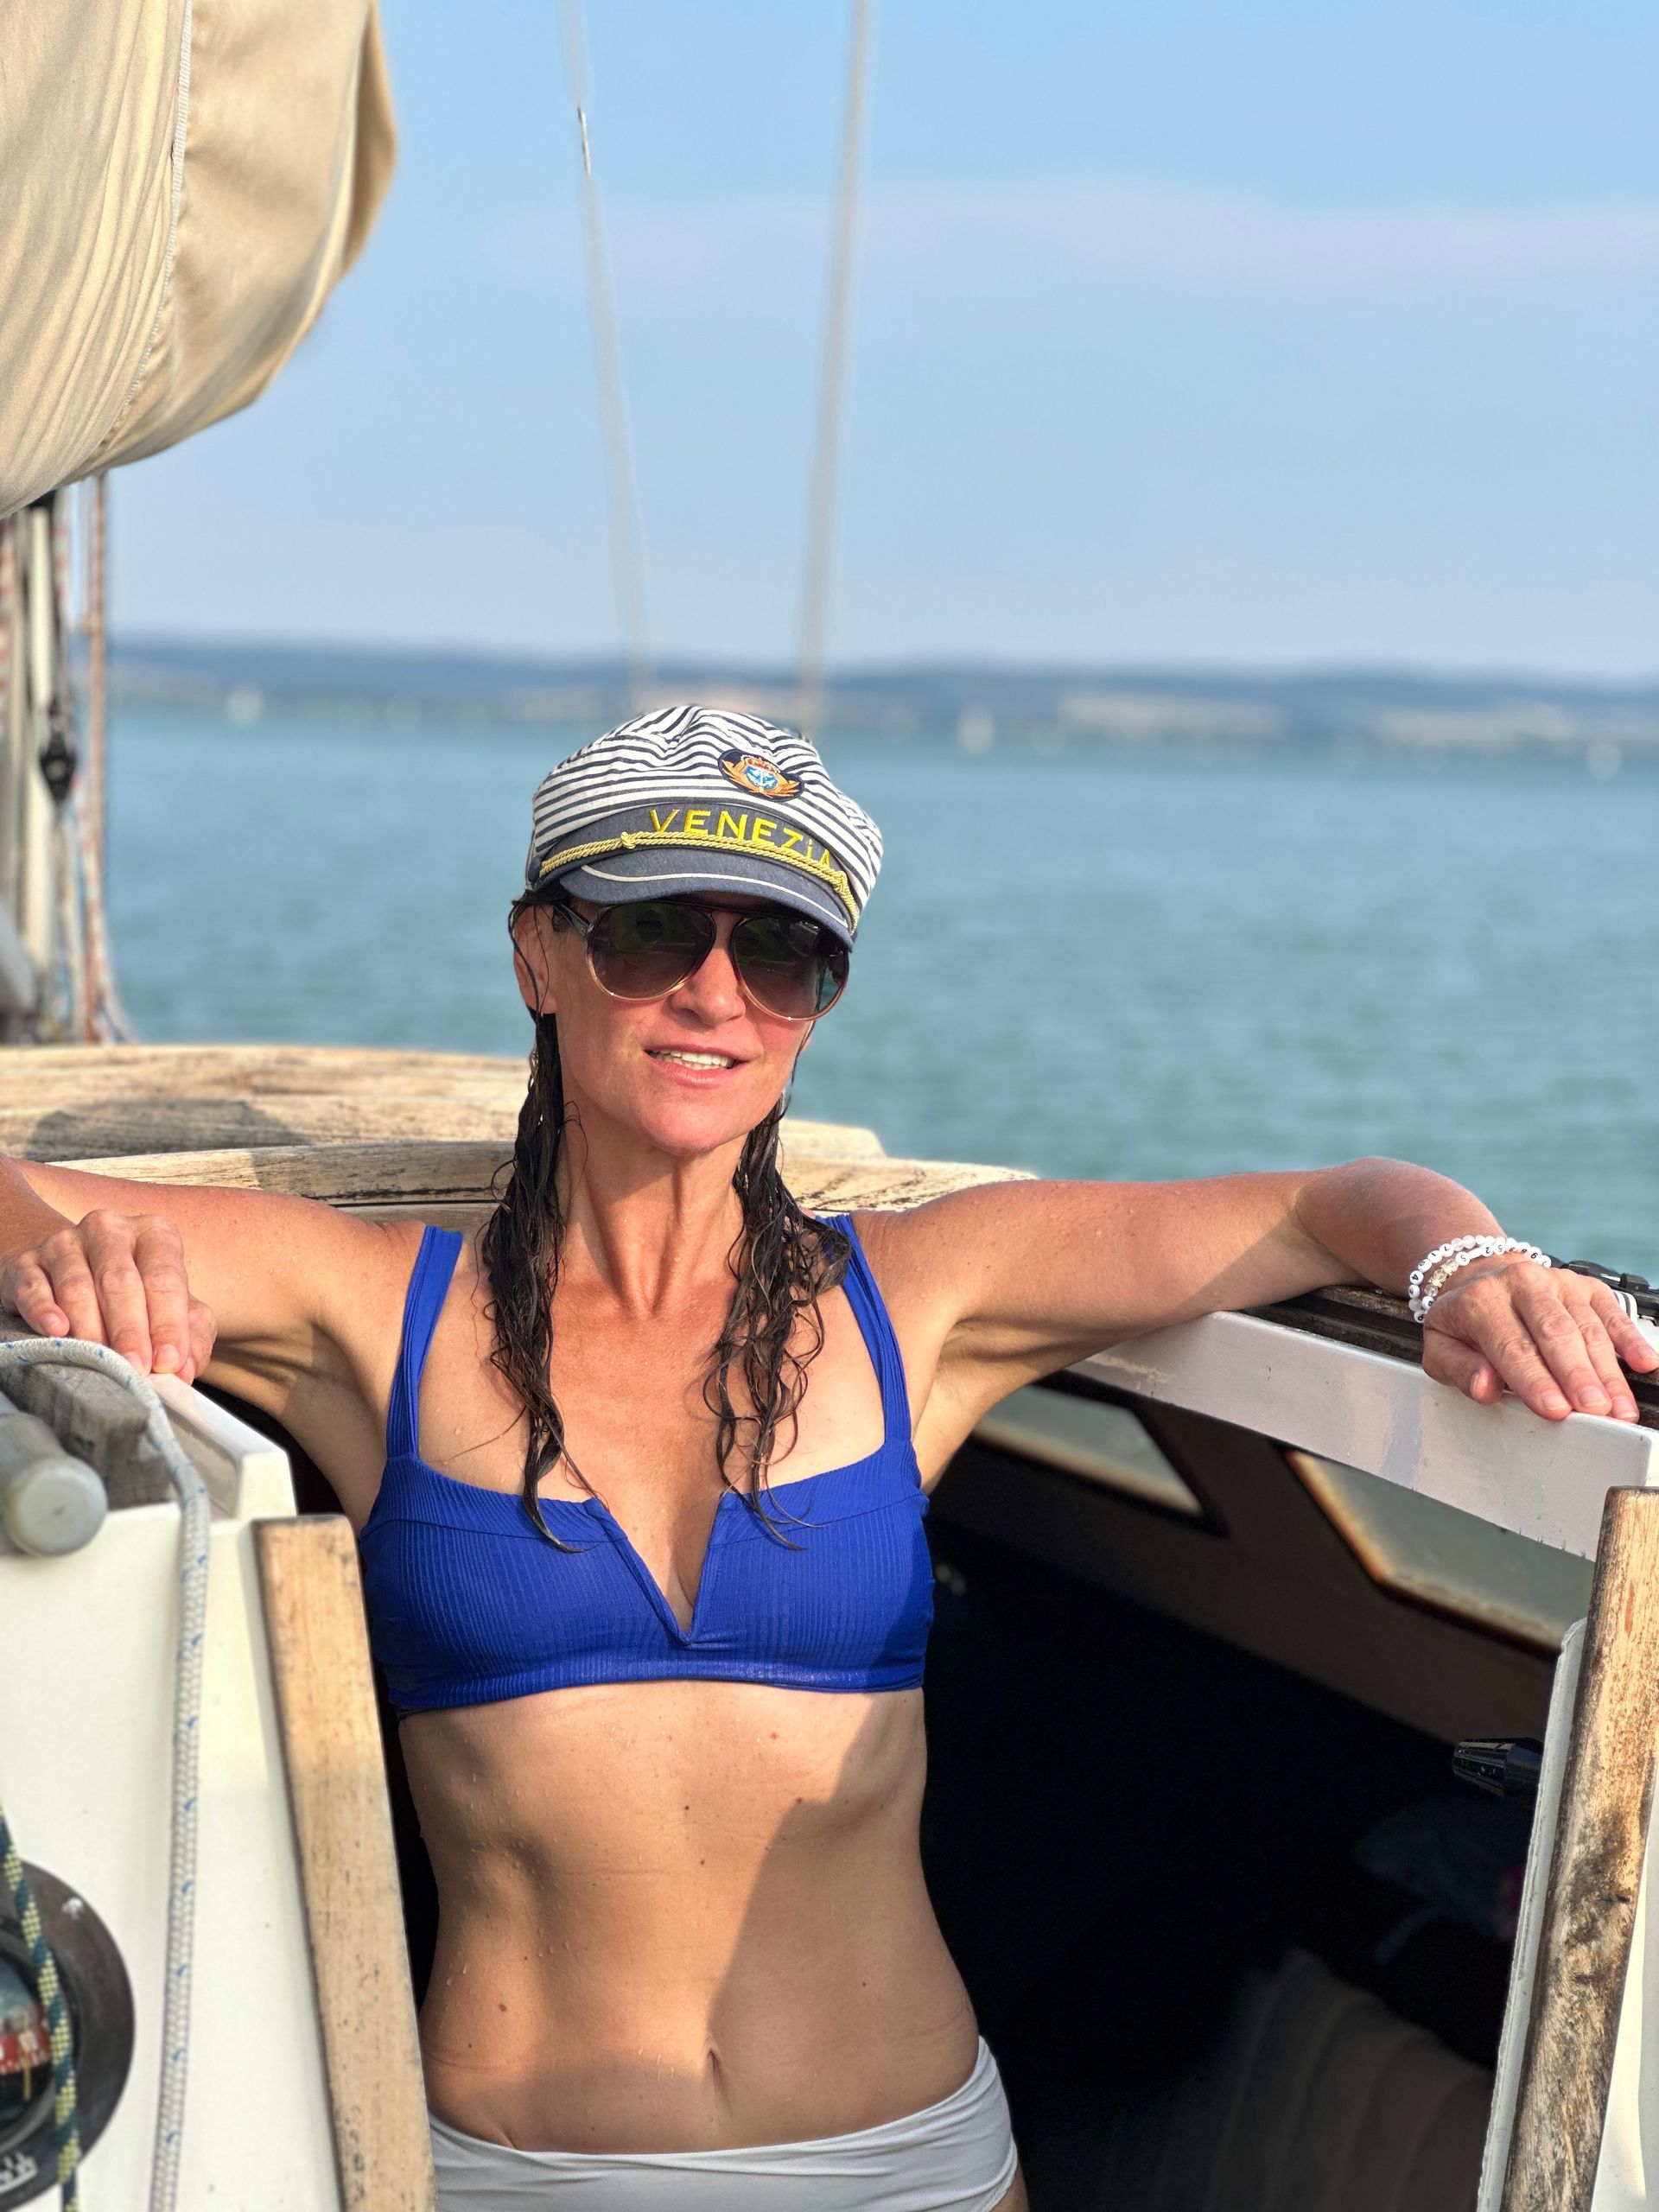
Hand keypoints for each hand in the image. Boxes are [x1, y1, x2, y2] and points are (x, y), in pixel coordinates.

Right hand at [0, 1210, 216, 1383]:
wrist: (69, 1274)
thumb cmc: (134, 1297)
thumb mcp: (170, 1309)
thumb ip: (189, 1335)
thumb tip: (184, 1369)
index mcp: (153, 1234)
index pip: (165, 1278)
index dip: (169, 1323)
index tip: (169, 1362)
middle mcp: (109, 1229)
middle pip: (121, 1282)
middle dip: (130, 1330)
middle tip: (136, 1369)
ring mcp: (64, 1242)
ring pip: (77, 1287)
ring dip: (91, 1329)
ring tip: (102, 1362)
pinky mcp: (26, 1262)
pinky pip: (33, 1287)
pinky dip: (44, 1311)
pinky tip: (57, 1332)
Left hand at [1423, 1257, 1658, 1421]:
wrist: (1480, 1278)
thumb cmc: (1464, 1323)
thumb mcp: (1440, 1347)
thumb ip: (1458, 1370)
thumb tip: (1484, 1387)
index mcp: (1480, 1300)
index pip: (1511, 1345)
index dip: (1535, 1380)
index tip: (1555, 1409)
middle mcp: (1522, 1283)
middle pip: (1555, 1333)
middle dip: (1577, 1376)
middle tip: (1595, 1411)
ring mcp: (1557, 1281)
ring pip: (1587, 1327)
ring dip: (1606, 1371)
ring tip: (1619, 1407)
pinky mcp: (1585, 1286)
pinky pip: (1612, 1312)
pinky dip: (1629, 1338)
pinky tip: (1644, 1363)